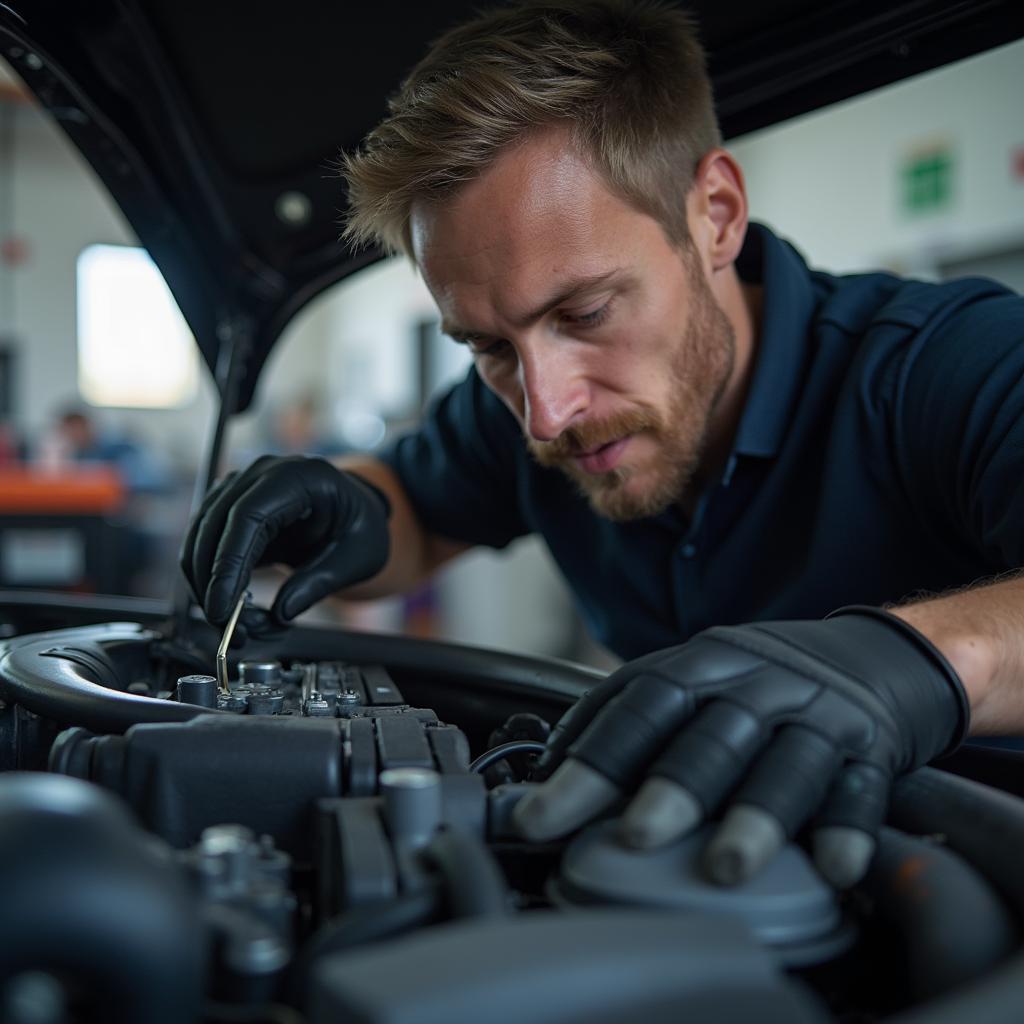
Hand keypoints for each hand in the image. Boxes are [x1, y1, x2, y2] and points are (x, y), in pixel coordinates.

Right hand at [181, 456, 389, 626]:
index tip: (221, 608)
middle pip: (213, 526)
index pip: (247, 515)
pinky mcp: (230, 510)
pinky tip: (232, 607)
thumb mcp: (360, 555)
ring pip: (199, 539)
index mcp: (298, 477)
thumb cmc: (362, 524)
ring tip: (240, 624)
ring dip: (207, 586)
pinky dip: (210, 580)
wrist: (356, 509)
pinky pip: (204, 546)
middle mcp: (262, 474)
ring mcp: (241, 488)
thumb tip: (281, 613)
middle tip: (230, 629)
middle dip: (212, 584)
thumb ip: (321, 581)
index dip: (227, 564)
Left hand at [513, 608, 968, 886]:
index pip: (639, 704)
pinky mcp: (871, 749)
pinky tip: (833, 868)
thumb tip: (544, 774)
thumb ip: (625, 717)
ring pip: (787, 762)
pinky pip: (861, 789)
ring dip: (754, 815)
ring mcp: (819, 713)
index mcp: (703, 663)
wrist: (868, 658)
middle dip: (673, 786)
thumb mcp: (691, 678)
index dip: (591, 760)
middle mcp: (759, 683)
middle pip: (713, 732)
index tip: (542, 816)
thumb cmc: (756, 684)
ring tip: (724, 868)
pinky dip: (846, 828)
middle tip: (635, 836)